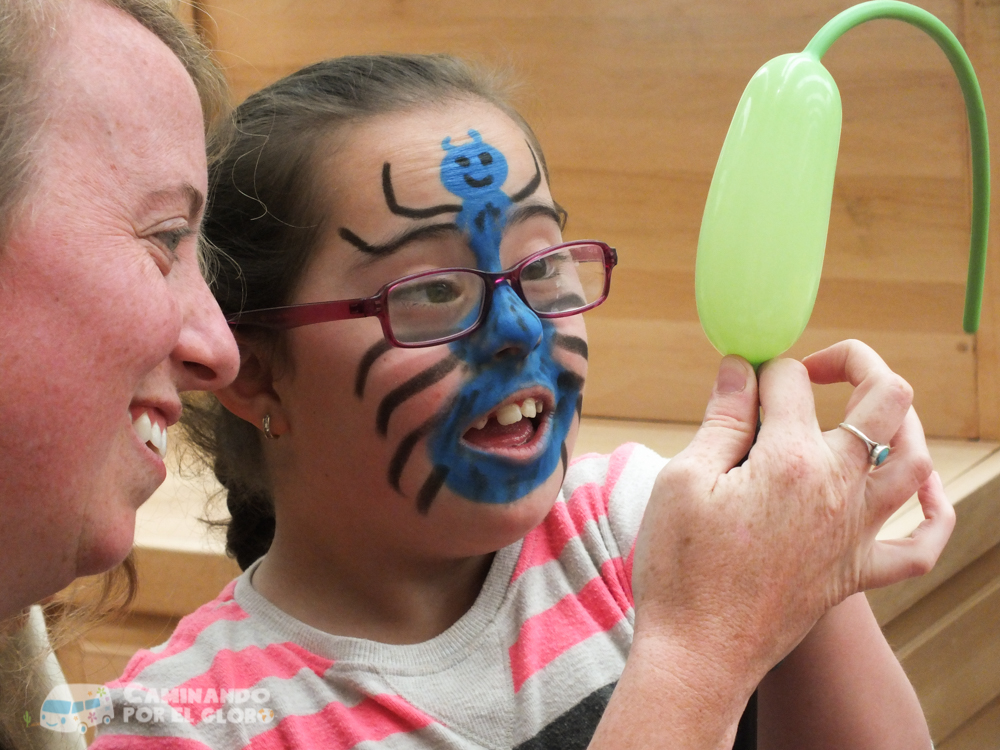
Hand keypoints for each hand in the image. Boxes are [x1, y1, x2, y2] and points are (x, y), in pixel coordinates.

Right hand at [630, 340, 952, 687]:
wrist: (699, 655)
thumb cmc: (682, 568)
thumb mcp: (683, 480)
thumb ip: (721, 419)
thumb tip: (742, 368)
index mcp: (790, 460)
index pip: (790, 381)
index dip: (759, 370)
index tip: (735, 380)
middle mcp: (838, 489)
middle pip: (885, 400)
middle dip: (855, 363)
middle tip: (813, 369)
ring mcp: (855, 533)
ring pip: (915, 460)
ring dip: (900, 421)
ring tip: (864, 412)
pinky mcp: (855, 573)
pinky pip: (920, 543)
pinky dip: (934, 510)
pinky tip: (924, 488)